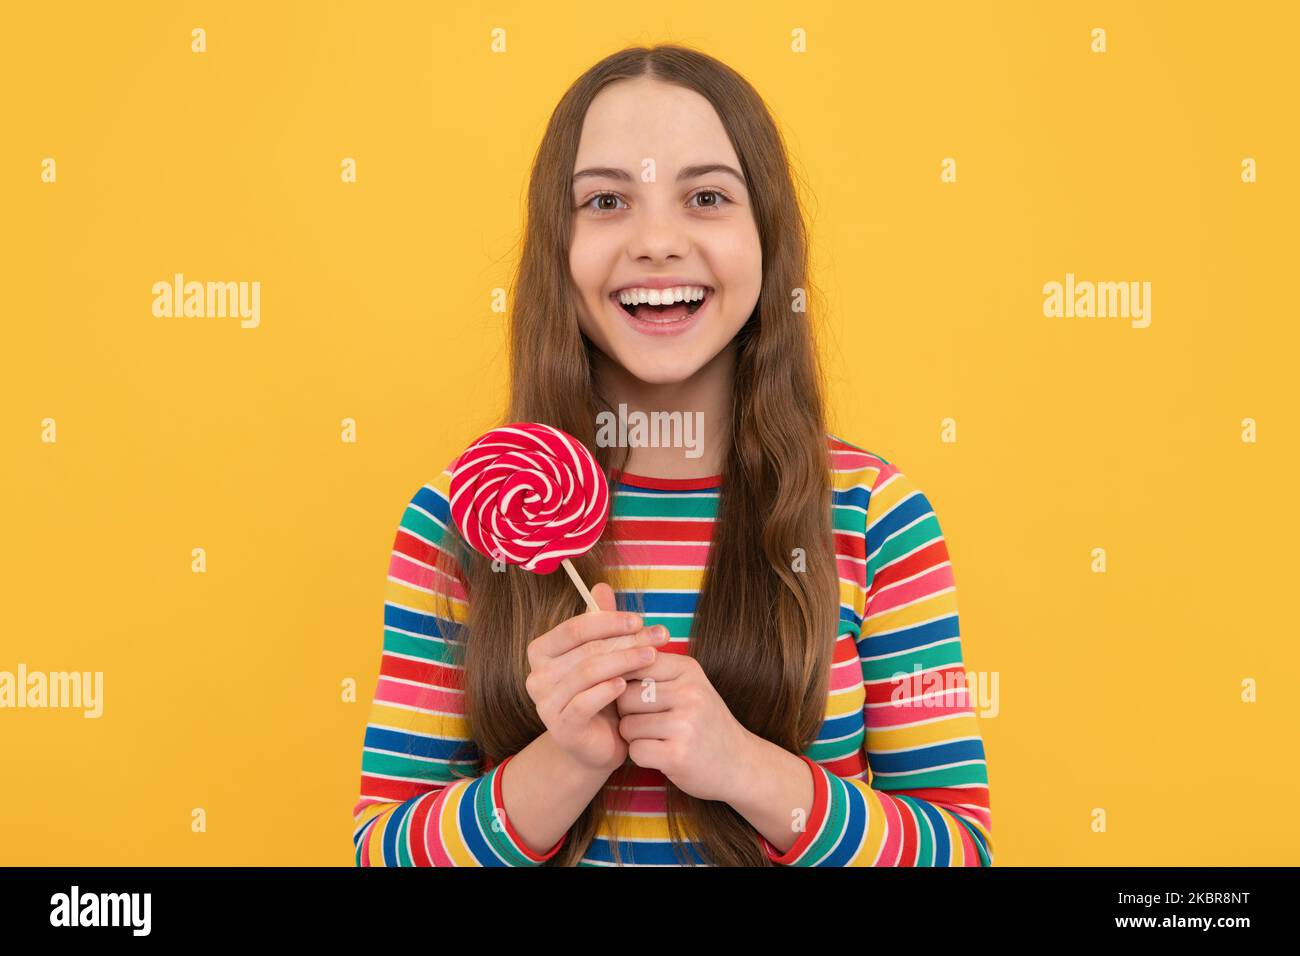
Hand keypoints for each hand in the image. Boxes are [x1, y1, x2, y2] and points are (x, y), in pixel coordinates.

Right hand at [524, 582, 670, 773]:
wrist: (598, 745)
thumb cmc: (601, 693)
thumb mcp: (603, 654)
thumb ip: (600, 623)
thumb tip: (600, 586)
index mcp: (542, 651)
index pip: (575, 628)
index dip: (609, 621)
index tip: (640, 620)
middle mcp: (537, 675)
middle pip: (586, 649)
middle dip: (626, 640)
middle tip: (658, 636)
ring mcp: (546, 703)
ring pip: (587, 673)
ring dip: (623, 661)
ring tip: (651, 656)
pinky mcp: (561, 727)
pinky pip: (584, 703)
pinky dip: (606, 691)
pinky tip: (627, 684)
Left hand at [613, 648, 754, 802]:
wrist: (740, 764)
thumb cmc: (704, 722)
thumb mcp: (689, 686)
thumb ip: (654, 671)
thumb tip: (606, 659)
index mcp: (688, 669)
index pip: (635, 663)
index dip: (623, 681)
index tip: (633, 696)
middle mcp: (689, 692)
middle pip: (624, 696)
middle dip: (627, 713)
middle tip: (648, 722)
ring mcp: (685, 724)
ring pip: (627, 726)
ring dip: (634, 737)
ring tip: (658, 739)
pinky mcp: (678, 755)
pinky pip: (636, 751)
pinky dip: (642, 756)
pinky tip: (662, 755)